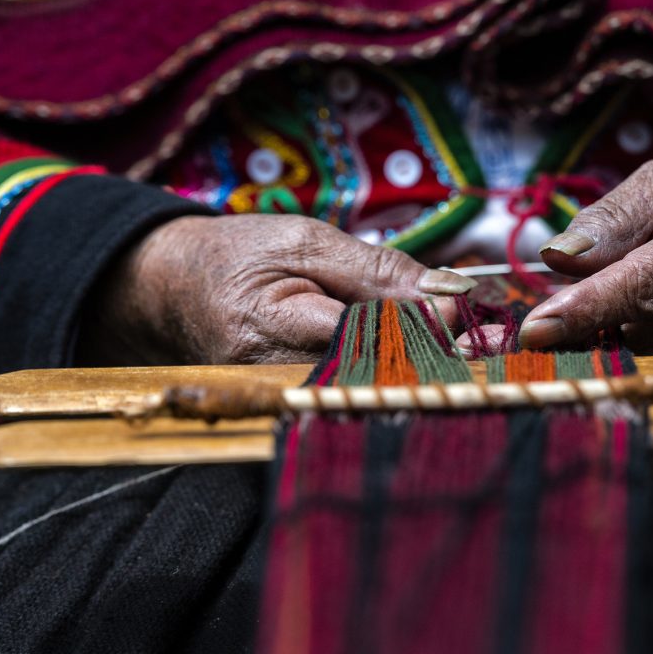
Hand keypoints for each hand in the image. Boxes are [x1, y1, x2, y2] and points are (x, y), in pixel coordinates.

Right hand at [77, 214, 475, 364]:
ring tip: (455, 348)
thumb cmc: (241, 255)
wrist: (172, 291)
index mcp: (268, 323)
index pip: (366, 339)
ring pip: (364, 395)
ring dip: (415, 373)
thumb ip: (378, 269)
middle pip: (371, 378)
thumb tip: (451, 295)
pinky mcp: (282, 413)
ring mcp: (272, 403)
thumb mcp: (307, 241)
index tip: (472, 317)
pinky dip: (385, 382)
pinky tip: (414, 365)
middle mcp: (267, 376)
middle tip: (480, 338)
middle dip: (430, 358)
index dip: (424, 330)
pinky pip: (347, 401)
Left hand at [517, 150, 652, 353]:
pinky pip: (649, 373)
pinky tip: (610, 331)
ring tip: (592, 307)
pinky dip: (617, 356)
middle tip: (544, 310)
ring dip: (594, 341)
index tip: (535, 329)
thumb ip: (614, 215)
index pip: (647, 283)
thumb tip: (558, 257)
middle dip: (576, 326)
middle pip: (632, 332)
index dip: (590, 309)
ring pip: (634, 360)